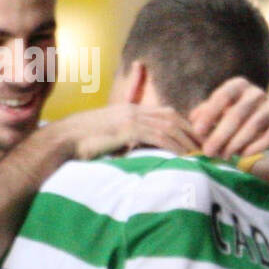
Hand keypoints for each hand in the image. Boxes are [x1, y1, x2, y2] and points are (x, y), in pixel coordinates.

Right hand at [50, 104, 199, 160]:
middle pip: (174, 117)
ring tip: (202, 156)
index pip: (167, 113)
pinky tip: (185, 158)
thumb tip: (141, 156)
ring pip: (170, 127)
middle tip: (208, 149)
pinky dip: (175, 148)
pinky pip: (159, 137)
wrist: (60, 141)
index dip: (186, 126)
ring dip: (188, 142)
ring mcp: (130, 117)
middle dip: (193, 133)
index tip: (198, 141)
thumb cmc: (81, 145)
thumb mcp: (109, 140)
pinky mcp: (127, 129)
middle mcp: (133, 110)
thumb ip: (127, 143)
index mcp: (130, 110)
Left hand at [189, 78, 268, 158]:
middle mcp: (257, 92)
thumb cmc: (240, 117)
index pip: (222, 96)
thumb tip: (192, 120)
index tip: (197, 131)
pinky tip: (243, 155)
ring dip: (236, 143)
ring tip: (224, 156)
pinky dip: (255, 147)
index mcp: (238, 85)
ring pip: (254, 126)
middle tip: (208, 152)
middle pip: (237, 114)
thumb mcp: (222, 111)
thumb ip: (207, 114)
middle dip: (221, 135)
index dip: (209, 114)